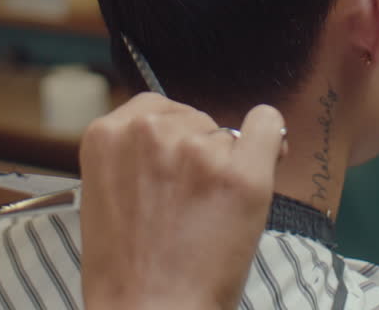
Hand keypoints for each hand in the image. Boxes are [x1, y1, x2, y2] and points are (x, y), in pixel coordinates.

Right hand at [79, 94, 286, 309]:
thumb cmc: (128, 269)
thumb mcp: (107, 194)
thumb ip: (135, 154)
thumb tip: (191, 130)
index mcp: (107, 133)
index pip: (154, 108)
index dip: (170, 139)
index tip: (172, 169)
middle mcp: (150, 131)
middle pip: (193, 118)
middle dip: (197, 153)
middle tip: (187, 205)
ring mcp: (198, 149)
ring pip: (227, 135)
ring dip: (225, 165)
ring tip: (207, 216)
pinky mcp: (242, 172)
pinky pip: (268, 126)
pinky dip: (272, 139)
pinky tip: (266, 161)